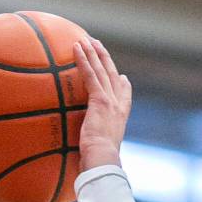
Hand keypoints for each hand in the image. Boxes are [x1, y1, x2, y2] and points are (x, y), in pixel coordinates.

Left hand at [74, 38, 131, 171]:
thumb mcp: (101, 150)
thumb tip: (92, 152)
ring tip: (85, 39)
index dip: (122, 83)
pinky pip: (90, 75)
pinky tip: (77, 48)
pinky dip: (83, 60)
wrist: (102, 161)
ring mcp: (110, 101)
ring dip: (93, 52)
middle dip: (104, 58)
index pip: (124, 95)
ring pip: (101, 70)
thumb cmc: (99, 162)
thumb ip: (98, 144)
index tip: (122, 76)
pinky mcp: (99, 100)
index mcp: (121, 116)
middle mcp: (118, 105)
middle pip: (112, 75)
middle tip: (97, 45)